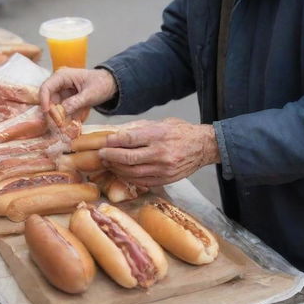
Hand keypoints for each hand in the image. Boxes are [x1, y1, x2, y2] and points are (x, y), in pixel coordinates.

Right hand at [39, 67, 116, 120]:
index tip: (48, 113)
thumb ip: (77, 102)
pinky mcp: (65, 100)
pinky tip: (68, 125)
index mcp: (62, 76)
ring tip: (63, 127)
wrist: (110, 84)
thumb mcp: (90, 94)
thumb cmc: (101, 84)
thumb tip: (63, 110)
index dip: (44, 101)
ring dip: (57, 117)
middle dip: (51, 113)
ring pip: (52, 107)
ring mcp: (61, 92)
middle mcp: (58, 83)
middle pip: (47, 99)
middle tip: (58, 125)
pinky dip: (63, 117)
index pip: (46, 87)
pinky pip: (60, 110)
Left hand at [99, 118, 220, 186]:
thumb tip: (119, 132)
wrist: (203, 147)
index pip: (129, 139)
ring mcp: (163, 169)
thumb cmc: (181, 132)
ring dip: (116, 169)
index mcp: (158, 135)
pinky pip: (141, 181)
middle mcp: (160, 153)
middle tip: (101, 154)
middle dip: (110, 157)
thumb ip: (140, 128)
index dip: (113, 142)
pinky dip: (128, 177)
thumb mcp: (162, 123)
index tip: (105, 142)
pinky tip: (122, 172)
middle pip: (128, 158)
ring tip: (109, 163)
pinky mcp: (165, 179)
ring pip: (132, 172)